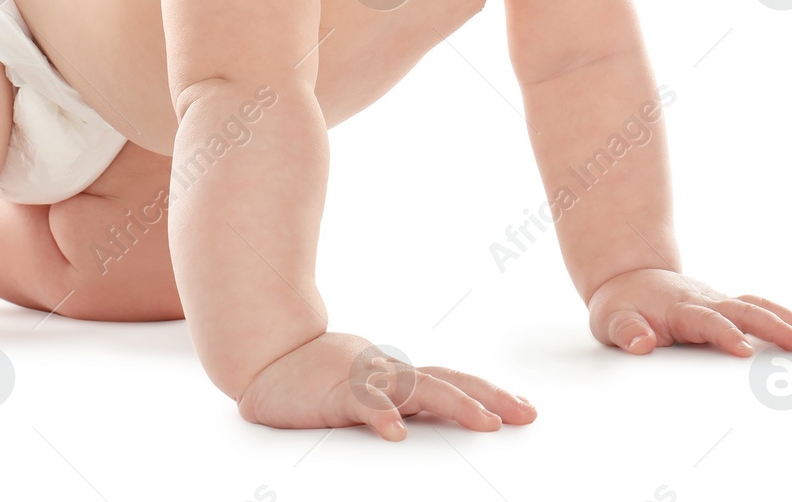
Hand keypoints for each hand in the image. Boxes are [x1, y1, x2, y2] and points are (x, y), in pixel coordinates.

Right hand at [236, 331, 537, 440]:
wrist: (266, 357)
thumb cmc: (315, 379)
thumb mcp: (363, 395)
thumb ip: (394, 405)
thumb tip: (425, 426)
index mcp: (396, 378)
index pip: (452, 382)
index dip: (489, 393)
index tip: (526, 409)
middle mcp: (388, 374)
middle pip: (447, 383)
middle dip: (489, 398)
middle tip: (525, 415)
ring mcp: (363, 380)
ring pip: (415, 389)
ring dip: (453, 403)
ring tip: (485, 423)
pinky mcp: (334, 392)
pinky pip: (361, 403)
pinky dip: (380, 415)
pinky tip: (395, 433)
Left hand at [587, 269, 791, 356]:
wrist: (627, 277)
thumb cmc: (621, 305)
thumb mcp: (610, 320)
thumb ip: (626, 331)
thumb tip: (641, 343)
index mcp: (678, 308)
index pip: (706, 320)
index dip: (724, 333)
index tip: (743, 349)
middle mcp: (704, 301)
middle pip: (743, 310)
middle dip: (773, 327)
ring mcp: (719, 302)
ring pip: (758, 306)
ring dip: (789, 320)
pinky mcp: (728, 306)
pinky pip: (761, 309)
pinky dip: (788, 318)